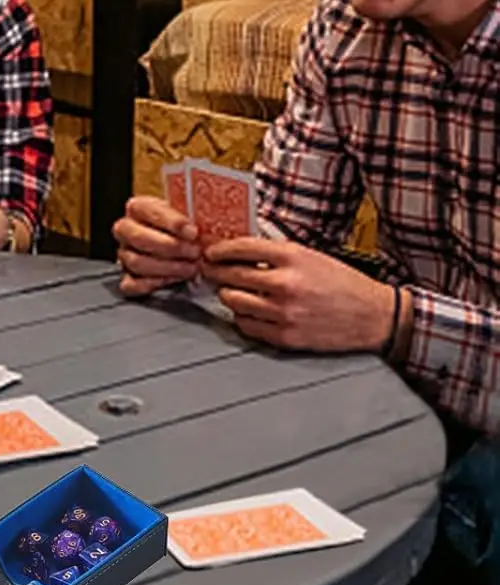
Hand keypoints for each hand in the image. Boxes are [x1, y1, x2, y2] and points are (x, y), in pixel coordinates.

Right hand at [114, 195, 200, 296]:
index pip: (146, 210)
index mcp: (138, 207)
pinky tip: (174, 279)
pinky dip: (154, 283)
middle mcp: (126, 229)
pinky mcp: (127, 277)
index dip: (171, 222)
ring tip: (192, 268)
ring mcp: (124, 253)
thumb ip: (193, 214)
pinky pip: (132, 284)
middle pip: (139, 238)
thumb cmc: (183, 227)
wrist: (178, 245)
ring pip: (136, 262)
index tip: (193, 232)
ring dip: (168, 267)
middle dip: (171, 247)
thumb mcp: (187, 213)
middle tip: (195, 252)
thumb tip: (209, 220)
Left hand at [200, 237, 393, 352]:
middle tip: (210, 271)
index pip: (240, 248)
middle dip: (216, 272)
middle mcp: (285, 284)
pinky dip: (242, 317)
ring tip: (232, 292)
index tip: (211, 253)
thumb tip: (237, 252)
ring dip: (228, 295)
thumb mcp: (310, 256)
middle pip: (230, 276)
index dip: (219, 250)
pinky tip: (249, 310)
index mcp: (292, 257)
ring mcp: (283, 312)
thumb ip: (275, 254)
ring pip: (233, 302)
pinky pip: (246, 325)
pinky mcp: (285, 336)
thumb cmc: (342, 283)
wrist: (374, 316)